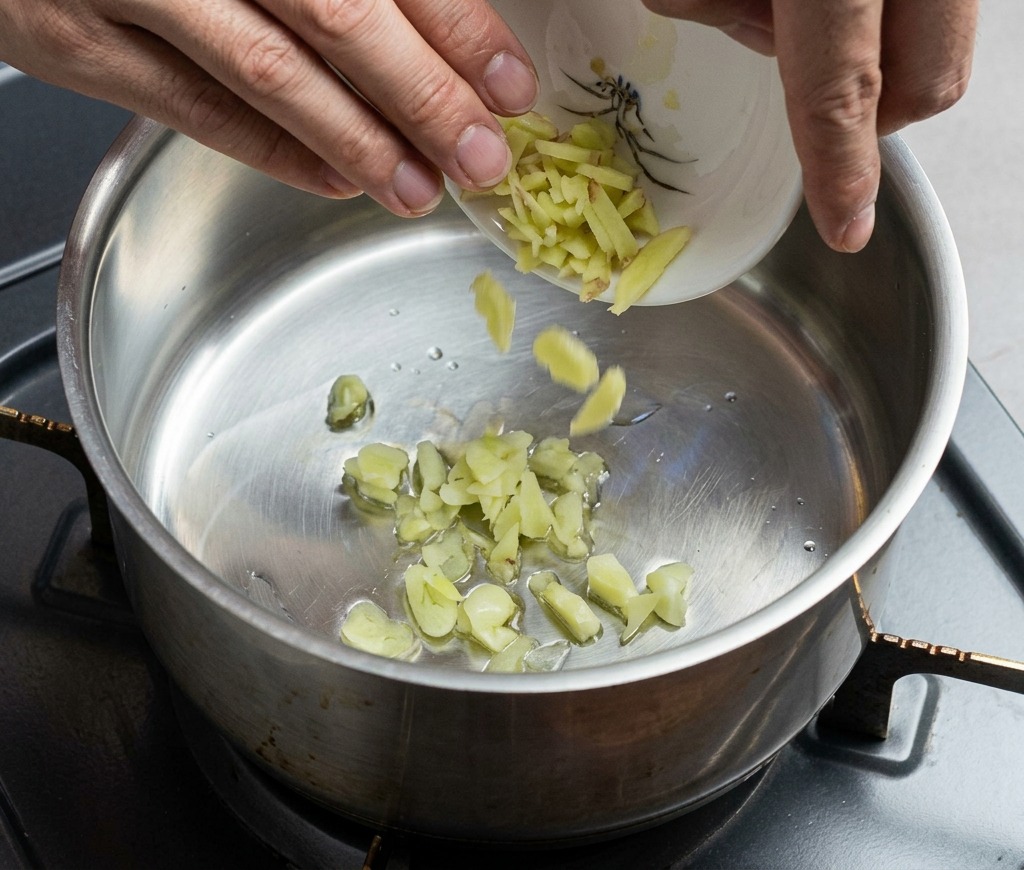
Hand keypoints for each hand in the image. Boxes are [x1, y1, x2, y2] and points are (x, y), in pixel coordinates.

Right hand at [0, 0, 538, 215]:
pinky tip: (336, 179)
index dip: (454, 26)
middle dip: (422, 97)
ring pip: (266, 75)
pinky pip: (194, 111)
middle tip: (479, 154)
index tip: (505, 83)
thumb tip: (422, 24)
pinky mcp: (80, 46)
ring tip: (419, 186)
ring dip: (357, 141)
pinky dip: (274, 151)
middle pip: (336, 17)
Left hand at [642, 0, 978, 251]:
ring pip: (941, 43)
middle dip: (873, 108)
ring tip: (816, 3)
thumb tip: (749, 32)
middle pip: (925, 86)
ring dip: (878, 50)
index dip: (839, 171)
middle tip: (811, 76)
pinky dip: (892, 11)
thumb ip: (715, 3)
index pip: (840, 93)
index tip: (845, 230)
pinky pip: (938, 2)